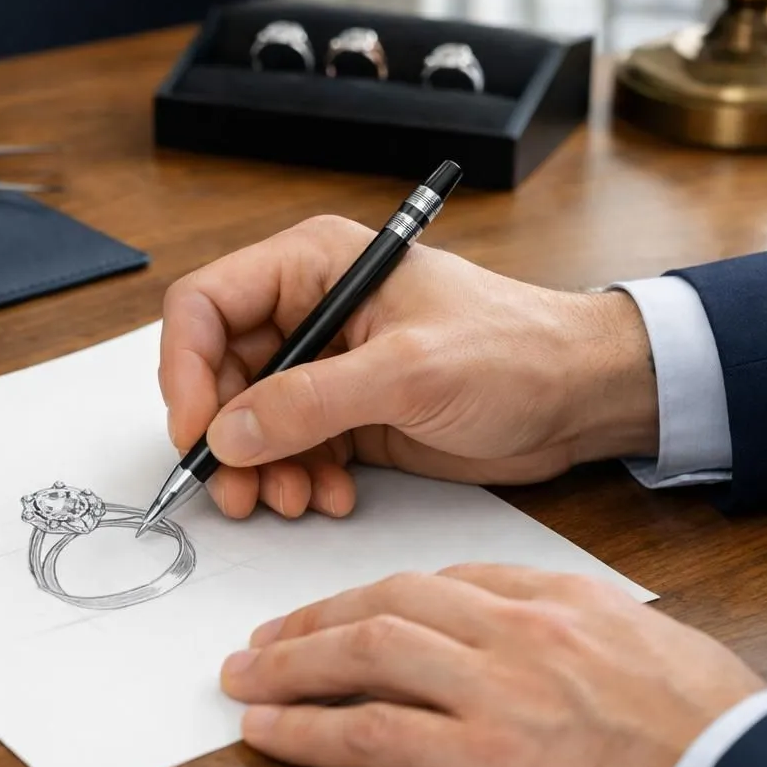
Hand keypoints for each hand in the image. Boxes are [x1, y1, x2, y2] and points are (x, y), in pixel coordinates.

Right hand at [158, 215, 658, 518]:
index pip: (206, 305)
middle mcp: (308, 311)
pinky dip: (294, 479)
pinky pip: (286, 450)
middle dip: (224, 436)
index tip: (195, 431)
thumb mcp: (409, 371)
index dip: (185, 369)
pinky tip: (328, 496)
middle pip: (217, 372)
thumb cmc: (516, 350)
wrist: (580, 397)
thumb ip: (310, 402)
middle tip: (238, 489)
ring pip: (246, 420)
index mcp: (315, 266)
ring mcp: (324, 365)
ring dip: (259, 469)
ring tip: (292, 500)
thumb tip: (227, 433)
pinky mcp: (342, 413)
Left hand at [220, 566, 766, 766]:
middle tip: (267, 638)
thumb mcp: (646, 652)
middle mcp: (515, 632)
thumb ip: (576, 636)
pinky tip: (269, 733)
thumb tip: (537, 644)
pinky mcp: (479, 759)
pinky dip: (306, 731)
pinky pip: (367, 734)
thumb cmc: (711, 735)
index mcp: (556, 601)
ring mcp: (493, 691)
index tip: (341, 609)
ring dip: (289, 666)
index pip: (440, 580)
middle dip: (314, 619)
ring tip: (245, 678)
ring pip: (362, 653)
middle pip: (385, 603)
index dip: (373, 594)